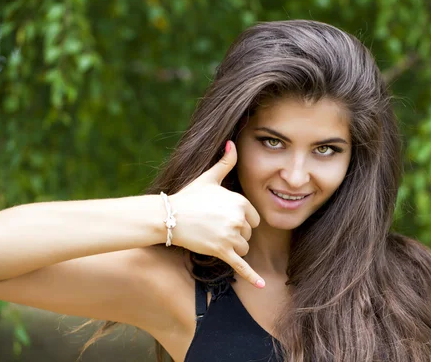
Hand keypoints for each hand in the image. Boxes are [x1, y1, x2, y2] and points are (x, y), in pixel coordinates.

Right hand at [168, 141, 264, 287]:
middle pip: (249, 234)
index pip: (254, 218)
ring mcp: (231, 236)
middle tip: (215, 228)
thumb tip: (232, 143)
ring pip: (244, 248)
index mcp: (239, 201)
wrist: (168, 216)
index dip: (241, 220)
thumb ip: (225, 162)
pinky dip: (252, 277)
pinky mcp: (222, 252)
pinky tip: (262, 286)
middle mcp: (238, 218)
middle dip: (236, 234)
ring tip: (213, 238)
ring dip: (233, 247)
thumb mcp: (209, 178)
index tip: (224, 218)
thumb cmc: (189, 196)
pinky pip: (242, 266)